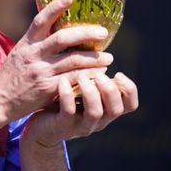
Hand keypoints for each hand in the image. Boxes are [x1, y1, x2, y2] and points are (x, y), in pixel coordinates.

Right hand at [0, 0, 113, 120]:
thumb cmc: (11, 76)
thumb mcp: (19, 54)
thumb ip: (36, 44)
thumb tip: (57, 30)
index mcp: (26, 43)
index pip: (41, 20)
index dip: (56, 7)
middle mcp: (33, 55)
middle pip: (63, 38)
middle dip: (86, 33)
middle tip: (103, 33)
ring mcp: (41, 71)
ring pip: (73, 60)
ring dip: (94, 59)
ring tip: (109, 58)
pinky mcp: (47, 88)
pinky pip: (73, 79)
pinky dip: (88, 76)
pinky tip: (99, 75)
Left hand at [23, 71, 138, 146]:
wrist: (40, 127)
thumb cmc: (62, 102)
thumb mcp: (81, 90)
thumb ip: (92, 75)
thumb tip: (96, 43)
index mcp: (106, 110)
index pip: (130, 105)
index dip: (129, 89)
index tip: (118, 72)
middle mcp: (98, 120)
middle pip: (116, 108)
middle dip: (109, 89)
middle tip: (97, 74)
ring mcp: (81, 125)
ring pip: (96, 112)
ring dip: (91, 92)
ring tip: (81, 76)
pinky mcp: (62, 126)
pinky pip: (69, 112)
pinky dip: (67, 95)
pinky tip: (62, 80)